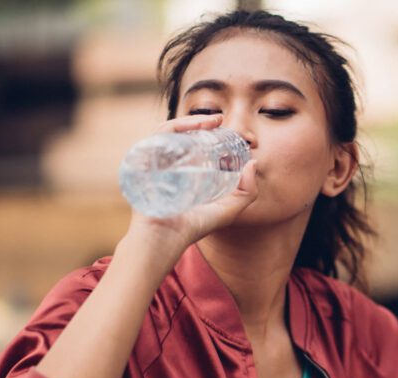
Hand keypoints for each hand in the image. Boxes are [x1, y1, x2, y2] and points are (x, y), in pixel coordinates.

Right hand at [125, 114, 258, 258]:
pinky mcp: (144, 158)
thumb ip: (247, 192)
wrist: (166, 237)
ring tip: (212, 121)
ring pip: (170, 130)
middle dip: (202, 123)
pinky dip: (176, 126)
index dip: (213, 135)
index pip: (196, 144)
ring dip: (191, 121)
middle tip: (221, 121)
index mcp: (185, 171)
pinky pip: (158, 135)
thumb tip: (253, 163)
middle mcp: (169, 163)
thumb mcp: (228, 209)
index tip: (230, 132)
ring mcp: (155, 160)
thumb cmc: (194, 226)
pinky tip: (196, 126)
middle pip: (183, 134)